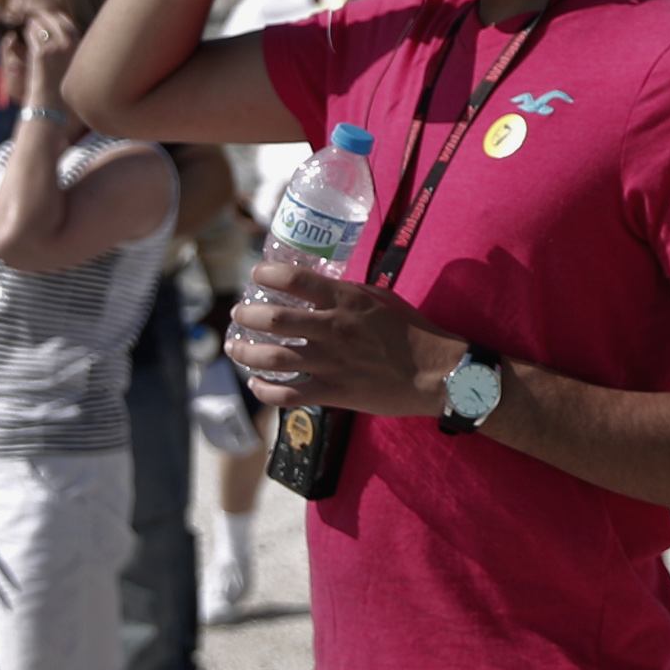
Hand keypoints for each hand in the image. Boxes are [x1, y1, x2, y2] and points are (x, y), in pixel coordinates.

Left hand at [13, 1, 82, 107]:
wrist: (53, 111)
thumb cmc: (64, 101)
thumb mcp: (76, 80)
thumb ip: (75, 65)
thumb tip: (74, 60)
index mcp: (83, 53)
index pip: (73, 28)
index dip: (62, 21)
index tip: (55, 18)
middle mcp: (73, 48)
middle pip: (60, 21)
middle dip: (49, 16)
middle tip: (40, 15)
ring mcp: (57, 49)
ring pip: (45, 24)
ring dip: (37, 21)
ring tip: (31, 21)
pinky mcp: (42, 53)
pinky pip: (34, 34)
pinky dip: (29, 30)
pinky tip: (25, 29)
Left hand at [227, 258, 463, 415]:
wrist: (434, 372)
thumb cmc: (411, 331)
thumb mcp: (380, 298)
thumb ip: (347, 293)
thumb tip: (319, 289)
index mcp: (345, 300)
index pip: (294, 279)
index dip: (267, 274)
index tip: (256, 274)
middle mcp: (332, 328)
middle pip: (273, 319)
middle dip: (246, 315)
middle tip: (238, 314)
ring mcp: (330, 363)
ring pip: (272, 358)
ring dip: (245, 352)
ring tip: (234, 348)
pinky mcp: (333, 392)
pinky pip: (287, 395)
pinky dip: (265, 390)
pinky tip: (256, 384)